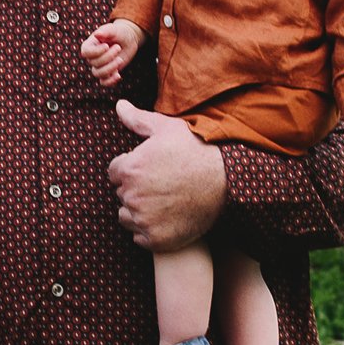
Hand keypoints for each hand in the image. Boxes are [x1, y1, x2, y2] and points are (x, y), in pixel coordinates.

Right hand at [80, 17, 142, 87]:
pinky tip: (119, 75)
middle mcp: (92, 57)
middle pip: (94, 63)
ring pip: (98, 74)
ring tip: (120, 59)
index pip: (86, 52)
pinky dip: (110, 81)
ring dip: (110, 68)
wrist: (128, 40)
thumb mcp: (113, 30)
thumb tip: (97, 34)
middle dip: (108, 56)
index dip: (96, 52)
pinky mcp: (108, 73)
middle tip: (118, 47)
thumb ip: (106, 31)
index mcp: (89, 45)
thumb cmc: (118, 33)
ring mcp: (99, 66)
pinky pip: (104, 82)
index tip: (107, 45)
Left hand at [108, 100, 227, 250]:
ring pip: (127, 216)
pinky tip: (168, 216)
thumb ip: (137, 119)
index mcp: (129, 169)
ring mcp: (144, 220)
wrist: (227, 180)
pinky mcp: (157, 240)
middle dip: (135, 188)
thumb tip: (119, 105)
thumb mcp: (167, 129)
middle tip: (162, 183)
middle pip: (122, 194)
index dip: (132, 168)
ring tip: (165, 200)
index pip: (115, 172)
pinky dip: (150, 229)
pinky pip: (140, 236)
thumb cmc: (197, 150)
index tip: (153, 167)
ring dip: (139, 210)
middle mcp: (132, 196)